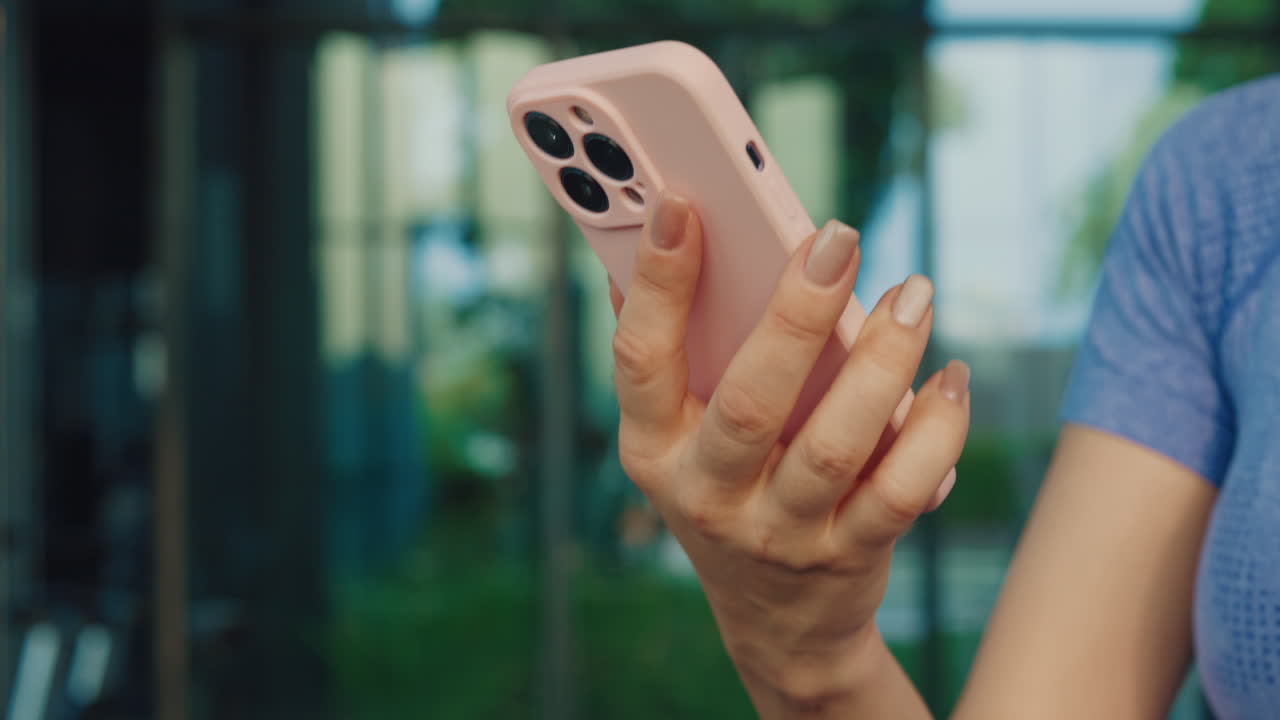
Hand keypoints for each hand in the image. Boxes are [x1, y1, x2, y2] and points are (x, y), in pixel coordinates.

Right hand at [608, 191, 970, 712]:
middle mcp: (708, 494)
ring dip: (883, 362)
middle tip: (839, 236)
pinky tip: (951, 379)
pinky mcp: (848, 555)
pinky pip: (900, 491)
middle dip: (795, 315)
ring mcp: (779, 532)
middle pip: (750, 401)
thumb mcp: (680, 436)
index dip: (655, 284)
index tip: (679, 202)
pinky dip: (935, 432)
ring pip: (836, 445)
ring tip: (915, 293)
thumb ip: (669, 351)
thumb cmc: (728, 488)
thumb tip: (644, 240)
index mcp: (653, 448)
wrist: (778, 623)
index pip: (639, 360)